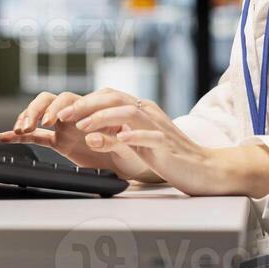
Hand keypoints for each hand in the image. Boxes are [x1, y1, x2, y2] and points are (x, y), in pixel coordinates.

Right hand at [0, 90, 163, 183]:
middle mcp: (74, 114)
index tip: (57, 121)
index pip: (69, 99)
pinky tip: (4, 136)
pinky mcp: (59, 141)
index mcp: (89, 108)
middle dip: (39, 109)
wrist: (133, 159)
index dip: (60, 108)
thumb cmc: (133, 146)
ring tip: (20, 129)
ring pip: (39, 114)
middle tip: (38, 123)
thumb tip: (92, 138)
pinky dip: (20, 136)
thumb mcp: (126, 143)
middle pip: (49, 99)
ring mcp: (65, 127)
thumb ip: (110, 140)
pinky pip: (36, 136)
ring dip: (28, 118)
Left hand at [60, 88, 268, 196]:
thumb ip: (117, 138)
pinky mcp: (168, 145)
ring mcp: (159, 128)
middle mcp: (149, 114)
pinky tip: (119, 139)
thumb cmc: (171, 159)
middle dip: (86, 105)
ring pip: (129, 112)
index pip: (109, 97)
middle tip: (64, 115)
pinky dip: (132, 136)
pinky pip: (149, 136)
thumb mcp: (138, 146)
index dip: (84, 102)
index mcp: (141, 112)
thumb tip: (91, 135)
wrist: (206, 170)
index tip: (62, 113)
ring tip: (83, 126)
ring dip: (103, 117)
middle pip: (115, 98)